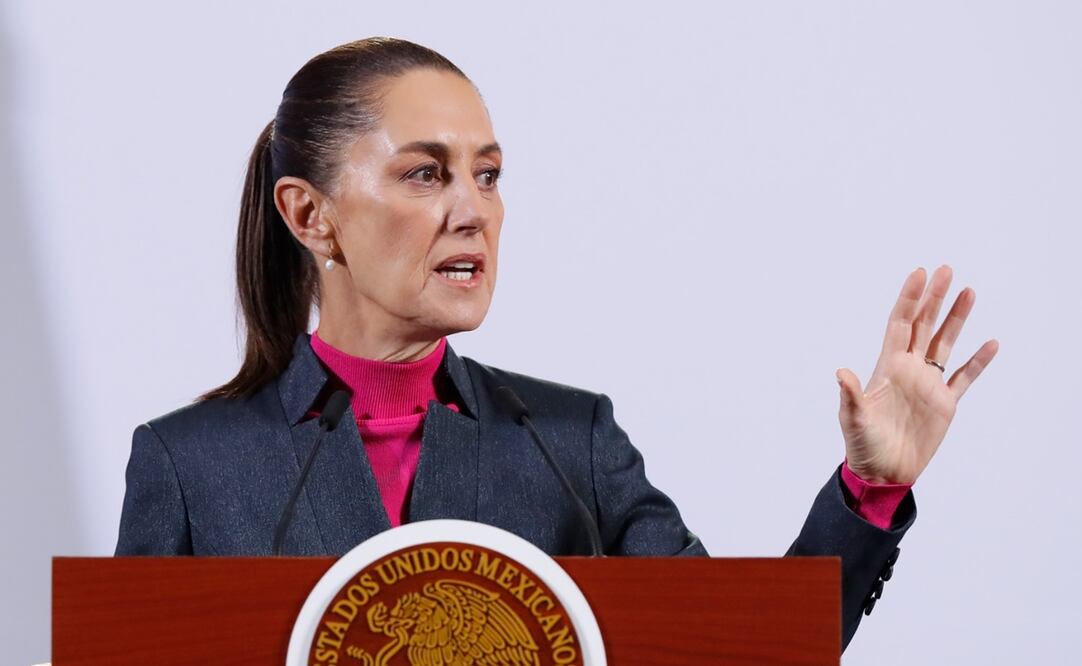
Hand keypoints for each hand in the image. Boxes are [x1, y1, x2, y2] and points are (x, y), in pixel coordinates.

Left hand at [836, 266, 998, 484]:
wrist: (883, 473)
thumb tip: (840, 373)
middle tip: (946, 269)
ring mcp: (928, 384)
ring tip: (969, 291)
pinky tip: (991, 343)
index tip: (920, 273)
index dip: (909, 299)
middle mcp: (909, 369)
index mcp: (887, 367)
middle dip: (934, 298)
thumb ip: (850, 395)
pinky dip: (978, 361)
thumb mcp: (853, 419)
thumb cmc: (863, 446)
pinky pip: (964, 377)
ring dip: (957, 319)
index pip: (900, 324)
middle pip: (924, 325)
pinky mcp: (944, 404)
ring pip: (945, 343)